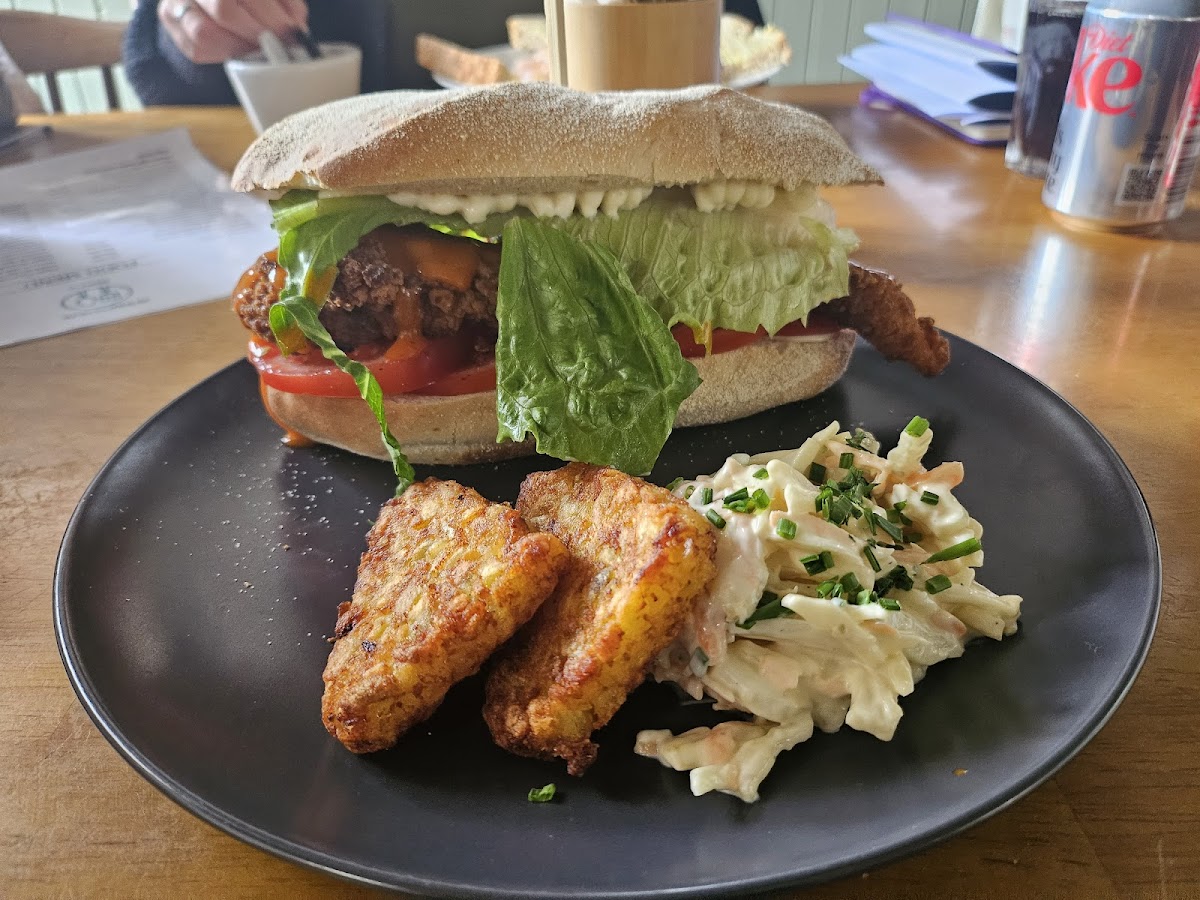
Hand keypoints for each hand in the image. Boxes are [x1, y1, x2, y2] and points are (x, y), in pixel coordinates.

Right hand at [157, 0, 308, 64]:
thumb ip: (285, 3)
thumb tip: (297, 26)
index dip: (273, 17)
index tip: (292, 33)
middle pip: (224, 9)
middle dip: (255, 32)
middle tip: (274, 43)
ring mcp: (176, 0)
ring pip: (204, 33)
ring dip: (237, 46)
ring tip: (254, 46)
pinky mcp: (168, 19)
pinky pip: (195, 49)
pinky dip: (222, 54)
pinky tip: (235, 47)